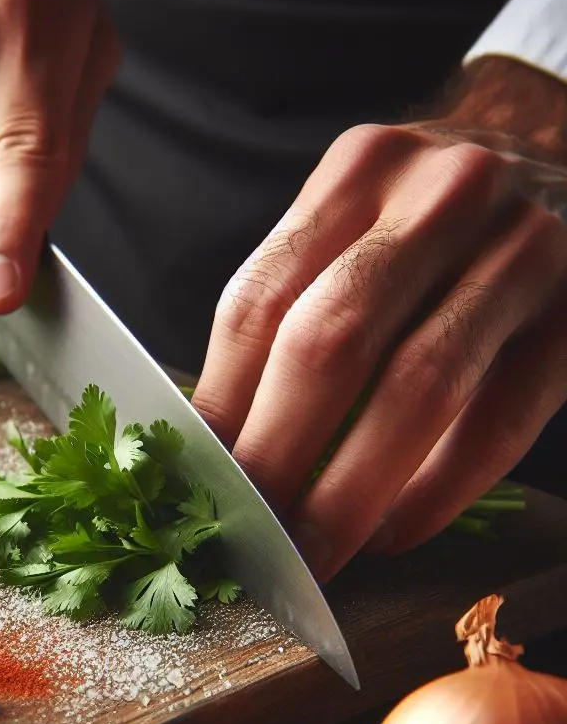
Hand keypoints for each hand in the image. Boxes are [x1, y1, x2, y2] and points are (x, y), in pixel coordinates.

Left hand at [192, 118, 566, 580]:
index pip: (261, 301)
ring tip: (314, 549)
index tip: (198, 479)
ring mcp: (525, 246)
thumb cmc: (441, 226)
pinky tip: (393, 531)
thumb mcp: (364, 229)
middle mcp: (441, 194)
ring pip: (420, 384)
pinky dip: (439, 488)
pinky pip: (502, 417)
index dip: (221, 403)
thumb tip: (222, 442)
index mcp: (358, 173)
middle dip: (278, 453)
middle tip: (248, 533)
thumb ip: (298, 308)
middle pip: (331, 340)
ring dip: (351, 487)